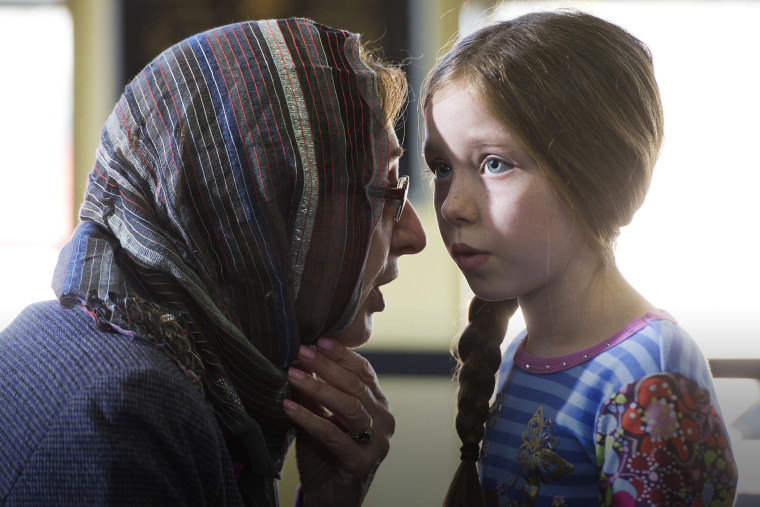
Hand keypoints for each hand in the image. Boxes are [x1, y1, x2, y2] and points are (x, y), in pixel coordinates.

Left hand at [283, 337, 393, 506]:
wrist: (329, 499)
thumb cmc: (325, 454)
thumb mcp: (319, 416)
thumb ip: (312, 392)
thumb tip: (296, 359)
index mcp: (378, 404)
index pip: (363, 371)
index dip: (341, 354)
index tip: (317, 339)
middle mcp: (384, 420)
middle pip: (356, 385)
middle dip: (327, 366)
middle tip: (301, 351)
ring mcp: (377, 443)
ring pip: (349, 406)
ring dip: (318, 388)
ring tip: (292, 374)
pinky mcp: (361, 463)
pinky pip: (333, 435)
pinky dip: (310, 419)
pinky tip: (289, 407)